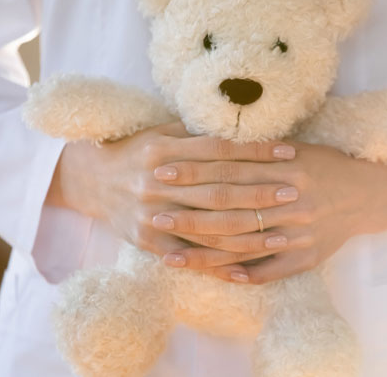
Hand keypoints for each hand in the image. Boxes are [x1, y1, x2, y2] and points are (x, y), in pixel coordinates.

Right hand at [44, 122, 298, 264]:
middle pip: (217, 190)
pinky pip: (189, 256)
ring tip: (281, 232)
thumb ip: (199, 131)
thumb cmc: (140, 150)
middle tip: (294, 191)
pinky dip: (217, 263)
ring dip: (248, 232)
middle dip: (259, 192)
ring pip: (208, 227)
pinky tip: (247, 267)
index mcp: (163, 150)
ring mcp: (151, 215)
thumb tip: (245, 120)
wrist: (93, 180)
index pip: (219, 150)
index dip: (256, 151)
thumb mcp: (164, 131)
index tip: (288, 152)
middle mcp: (156, 183)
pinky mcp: (147, 241)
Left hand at [150, 141, 386, 283]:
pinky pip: (272, 269)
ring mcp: (299, 232)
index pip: (230, 169)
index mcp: (286, 168)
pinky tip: (217, 276)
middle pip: (231, 209)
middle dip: (189, 213)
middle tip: (154, 214)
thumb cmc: (326, 164)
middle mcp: (291, 201)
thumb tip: (208, 140)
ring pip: (244, 244)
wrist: (371, 192)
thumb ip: (255, 150)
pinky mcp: (308, 256)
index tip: (163, 171)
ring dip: (205, 252)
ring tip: (171, 256)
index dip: (195, 171)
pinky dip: (245, 273)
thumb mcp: (295, 147)